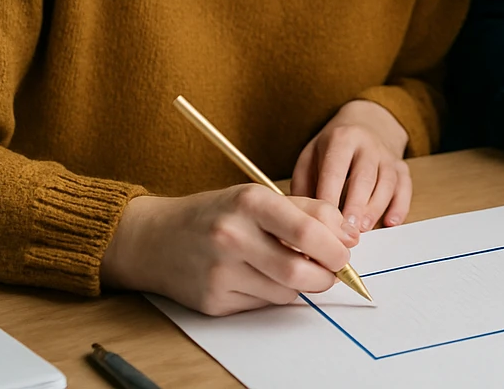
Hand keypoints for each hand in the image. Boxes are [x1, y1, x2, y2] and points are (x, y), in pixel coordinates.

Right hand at [101, 185, 352, 314]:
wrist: (153, 239)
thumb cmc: (216, 214)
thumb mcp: (258, 197)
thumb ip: (309, 211)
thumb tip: (350, 236)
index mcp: (249, 203)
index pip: (308, 230)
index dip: (335, 247)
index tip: (345, 251)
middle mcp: (232, 236)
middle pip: (300, 272)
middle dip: (327, 275)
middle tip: (331, 270)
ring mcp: (220, 272)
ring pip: (286, 293)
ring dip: (300, 286)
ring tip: (291, 268)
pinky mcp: (213, 301)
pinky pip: (262, 305)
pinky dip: (272, 295)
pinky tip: (258, 278)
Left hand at [291, 99, 411, 240]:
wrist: (365, 124)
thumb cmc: (331, 150)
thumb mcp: (310, 157)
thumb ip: (304, 185)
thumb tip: (301, 218)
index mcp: (342, 139)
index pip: (335, 170)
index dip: (329, 196)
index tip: (322, 221)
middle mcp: (368, 145)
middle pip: (364, 176)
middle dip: (356, 205)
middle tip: (346, 230)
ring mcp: (387, 156)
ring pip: (387, 183)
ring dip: (376, 208)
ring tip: (363, 229)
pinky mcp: (402, 167)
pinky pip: (405, 187)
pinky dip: (400, 206)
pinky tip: (391, 222)